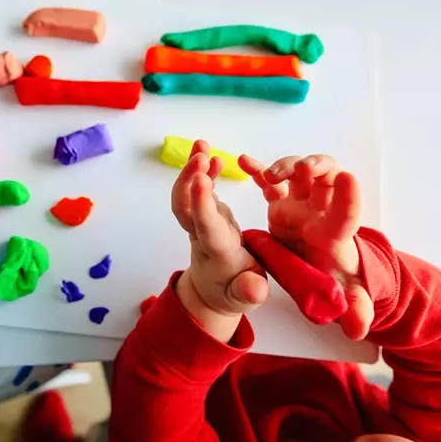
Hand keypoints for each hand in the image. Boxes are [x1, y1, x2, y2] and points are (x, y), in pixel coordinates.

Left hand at [171, 140, 268, 341]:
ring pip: (187, 196)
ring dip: (192, 169)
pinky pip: (198, 191)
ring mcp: (201, 223)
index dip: (201, 203)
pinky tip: (210, 155)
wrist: (213, 292)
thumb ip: (250, 291)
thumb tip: (255, 290)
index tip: (199, 179)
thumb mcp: (248, 297)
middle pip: (185, 208)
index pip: (205, 226)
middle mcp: (204, 235)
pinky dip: (203, 172)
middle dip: (188, 181)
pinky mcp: (205, 215)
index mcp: (218, 253)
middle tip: (199, 156)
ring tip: (200, 144)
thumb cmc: (234, 293)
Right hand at [238, 154, 372, 339]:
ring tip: (268, 175)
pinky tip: (244, 162)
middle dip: (317, 166)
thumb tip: (358, 329)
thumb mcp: (345, 298)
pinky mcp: (280, 204)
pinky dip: (258, 169)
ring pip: (298, 173)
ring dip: (286, 166)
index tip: (348, 179)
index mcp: (334, 235)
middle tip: (303, 168)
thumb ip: (355, 310)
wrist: (322, 265)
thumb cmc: (335, 278)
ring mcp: (299, 204)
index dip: (349, 198)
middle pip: (327, 177)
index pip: (347, 215)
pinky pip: (269, 182)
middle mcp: (319, 212)